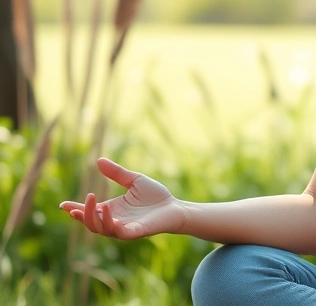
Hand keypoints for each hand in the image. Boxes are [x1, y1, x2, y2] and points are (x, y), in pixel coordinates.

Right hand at [59, 158, 186, 239]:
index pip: (89, 212)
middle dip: (83, 214)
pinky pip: (119, 232)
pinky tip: (109, 213)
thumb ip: (117, 173)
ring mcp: (124, 228)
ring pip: (101, 229)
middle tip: (82, 203)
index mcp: (111, 210)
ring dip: (95, 219)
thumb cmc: (155, 196)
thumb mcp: (134, 180)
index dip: (75, 209)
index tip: (63, 205)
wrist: (175, 207)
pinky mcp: (136, 232)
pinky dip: (111, 224)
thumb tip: (99, 160)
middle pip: (91, 223)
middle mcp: (114, 221)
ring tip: (97, 204)